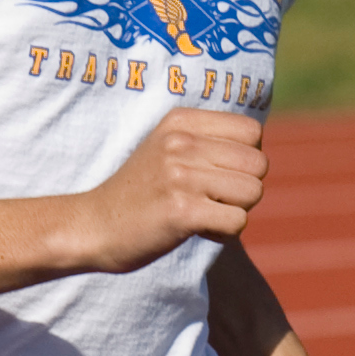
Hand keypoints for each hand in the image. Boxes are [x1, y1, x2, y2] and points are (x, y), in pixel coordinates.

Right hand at [77, 109, 268, 272]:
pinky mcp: (181, 211)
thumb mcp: (169, 149)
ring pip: (253, 192)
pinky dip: (224, 234)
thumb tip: (261, 153)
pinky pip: (237, 222)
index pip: (252, 131)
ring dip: (235, 211)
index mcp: (181, 121)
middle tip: (213, 200)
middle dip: (245, 189)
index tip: (219, 174)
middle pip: (258, 164)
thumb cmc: (141, 192)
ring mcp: (180, 176)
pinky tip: (197, 231)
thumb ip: (209, 142)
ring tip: (203, 213)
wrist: (94, 225)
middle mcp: (180, 142)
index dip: (246, 158)